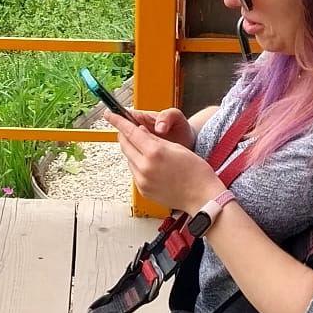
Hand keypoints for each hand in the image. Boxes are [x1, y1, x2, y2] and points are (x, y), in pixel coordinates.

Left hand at [106, 111, 223, 212]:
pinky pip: (134, 173)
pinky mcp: (143, 190)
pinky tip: (151, 165)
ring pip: (129, 159)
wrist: (203, 197)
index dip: (118, 121)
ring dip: (133, 151)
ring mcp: (142, 181)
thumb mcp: (176, 147)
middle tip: (128, 129)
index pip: (130, 132)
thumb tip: (139, 131)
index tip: (109, 114)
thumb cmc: (196, 171)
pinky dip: (138, 165)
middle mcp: (145, 167)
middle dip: (125, 136)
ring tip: (148, 150)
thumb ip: (154, 139)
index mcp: (154, 153)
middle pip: (125, 145)